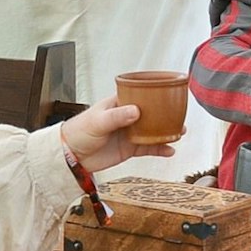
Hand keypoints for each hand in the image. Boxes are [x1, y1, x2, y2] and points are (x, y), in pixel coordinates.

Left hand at [59, 96, 176, 172]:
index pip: (139, 95)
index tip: (168, 93)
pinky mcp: (130, 148)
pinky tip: (169, 150)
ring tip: (179, 132)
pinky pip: (149, 148)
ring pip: (153, 131)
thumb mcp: (98, 121)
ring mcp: (129, 132)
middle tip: (179, 115)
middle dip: (166, 114)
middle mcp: (126, 117)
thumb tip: (136, 111)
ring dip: (166, 132)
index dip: (153, 94)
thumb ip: (117, 117)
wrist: (71, 156)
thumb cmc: (78, 132)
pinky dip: (160, 149)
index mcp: (118, 104)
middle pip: (151, 113)